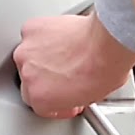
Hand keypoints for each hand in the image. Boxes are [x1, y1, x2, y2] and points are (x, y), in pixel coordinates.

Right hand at [14, 13, 134, 118]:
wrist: (107, 43)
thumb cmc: (102, 69)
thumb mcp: (88, 97)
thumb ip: (68, 98)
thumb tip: (69, 92)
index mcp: (40, 98)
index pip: (39, 104)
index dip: (53, 100)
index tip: (61, 96)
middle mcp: (28, 76)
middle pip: (31, 80)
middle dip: (47, 78)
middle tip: (65, 73)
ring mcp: (27, 51)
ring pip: (29, 56)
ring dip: (43, 56)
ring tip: (65, 53)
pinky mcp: (32, 29)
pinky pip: (33, 34)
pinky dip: (44, 35)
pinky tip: (60, 37)